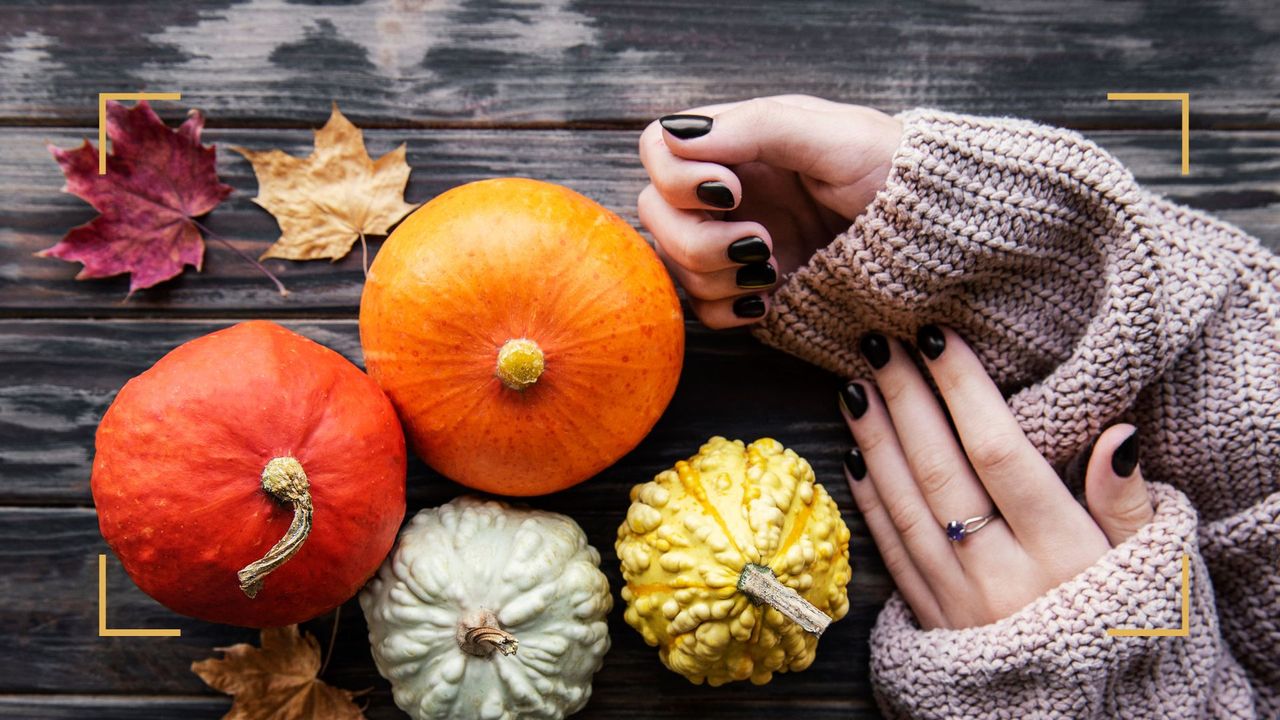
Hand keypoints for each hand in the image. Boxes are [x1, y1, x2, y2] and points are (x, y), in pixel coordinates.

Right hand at [637, 95, 901, 328]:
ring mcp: (733, 244)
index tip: (731, 189)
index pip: (658, 150)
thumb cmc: (891, 170)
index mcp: (736, 144)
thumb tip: (677, 136)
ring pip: (676, 265)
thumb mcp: (831, 135)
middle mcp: (725, 193)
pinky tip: (770, 297)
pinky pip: (704, 310)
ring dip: (718, 273)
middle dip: (698, 236)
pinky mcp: (748, 291)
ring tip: (774, 266)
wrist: (933, 234)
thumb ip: (754, 128)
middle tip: (759, 242)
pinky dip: (730, 308)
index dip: (678, 175)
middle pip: (654, 214)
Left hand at [841, 326, 1154, 628]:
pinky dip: (869, 500)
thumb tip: (1120, 436)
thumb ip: (1126, 504)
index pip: (1000, 451)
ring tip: (853, 385)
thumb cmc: (1125, 625)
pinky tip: (853, 455)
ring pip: (906, 506)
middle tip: (876, 342)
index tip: (935, 336)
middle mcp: (1001, 572)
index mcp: (1061, 551)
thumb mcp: (1147, 569)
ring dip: (875, 440)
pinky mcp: (931, 620)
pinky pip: (891, 551)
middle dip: (906, 400)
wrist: (1085, 715)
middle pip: (942, 471)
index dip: (963, 389)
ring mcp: (959, 599)